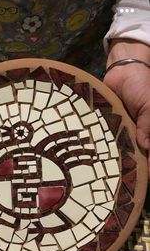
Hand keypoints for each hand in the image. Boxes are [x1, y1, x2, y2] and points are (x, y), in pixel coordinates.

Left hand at [104, 39, 149, 177]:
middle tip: (133, 179)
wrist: (122, 71)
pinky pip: (111, 140)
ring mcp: (126, 130)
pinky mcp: (112, 126)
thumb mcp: (149, 104)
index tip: (147, 175)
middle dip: (140, 165)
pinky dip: (111, 149)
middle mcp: (141, 131)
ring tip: (118, 176)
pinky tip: (106, 160)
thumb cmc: (141, 86)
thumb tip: (146, 146)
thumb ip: (148, 124)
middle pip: (142, 151)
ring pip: (127, 149)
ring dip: (124, 161)